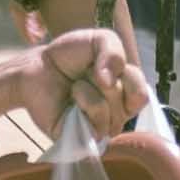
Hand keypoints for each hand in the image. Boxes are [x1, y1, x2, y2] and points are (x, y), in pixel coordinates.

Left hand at [26, 26, 143, 137]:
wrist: (37, 67)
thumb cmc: (70, 56)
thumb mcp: (98, 40)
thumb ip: (114, 50)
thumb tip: (110, 82)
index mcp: (125, 93)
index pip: (142, 96)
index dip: (128, 78)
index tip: (105, 65)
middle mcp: (116, 114)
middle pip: (129, 105)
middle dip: (104, 81)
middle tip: (86, 74)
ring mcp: (99, 128)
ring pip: (111, 114)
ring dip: (88, 89)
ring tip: (74, 87)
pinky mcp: (82, 139)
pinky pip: (94, 125)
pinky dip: (82, 103)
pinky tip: (70, 102)